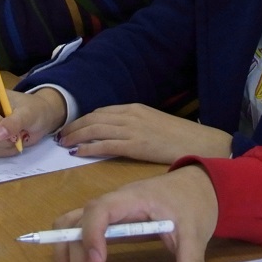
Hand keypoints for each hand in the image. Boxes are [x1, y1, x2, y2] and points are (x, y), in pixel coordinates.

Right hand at [0, 86, 67, 156]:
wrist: (37, 117)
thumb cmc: (34, 110)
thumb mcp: (29, 114)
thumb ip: (14, 123)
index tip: (16, 129)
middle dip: (5, 140)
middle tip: (19, 134)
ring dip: (5, 146)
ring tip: (16, 138)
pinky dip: (2, 150)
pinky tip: (10, 143)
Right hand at [54, 165, 217, 261]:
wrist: (195, 186)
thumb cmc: (191, 203)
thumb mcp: (195, 233)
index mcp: (131, 198)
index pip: (99, 210)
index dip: (92, 234)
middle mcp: (112, 202)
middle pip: (77, 223)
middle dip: (76, 258)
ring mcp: (106, 211)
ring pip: (69, 225)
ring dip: (65, 253)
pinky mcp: (106, 221)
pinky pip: (77, 229)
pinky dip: (70, 249)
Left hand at [59, 105, 233, 164]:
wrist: (201, 143)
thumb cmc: (180, 137)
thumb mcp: (154, 124)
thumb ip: (135, 126)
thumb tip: (117, 135)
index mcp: (135, 108)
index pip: (101, 112)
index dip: (83, 120)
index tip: (71, 127)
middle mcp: (131, 115)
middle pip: (94, 119)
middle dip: (75, 127)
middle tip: (60, 135)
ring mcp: (134, 129)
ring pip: (96, 130)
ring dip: (77, 136)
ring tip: (64, 144)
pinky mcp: (137, 145)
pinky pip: (107, 145)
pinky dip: (90, 147)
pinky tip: (78, 152)